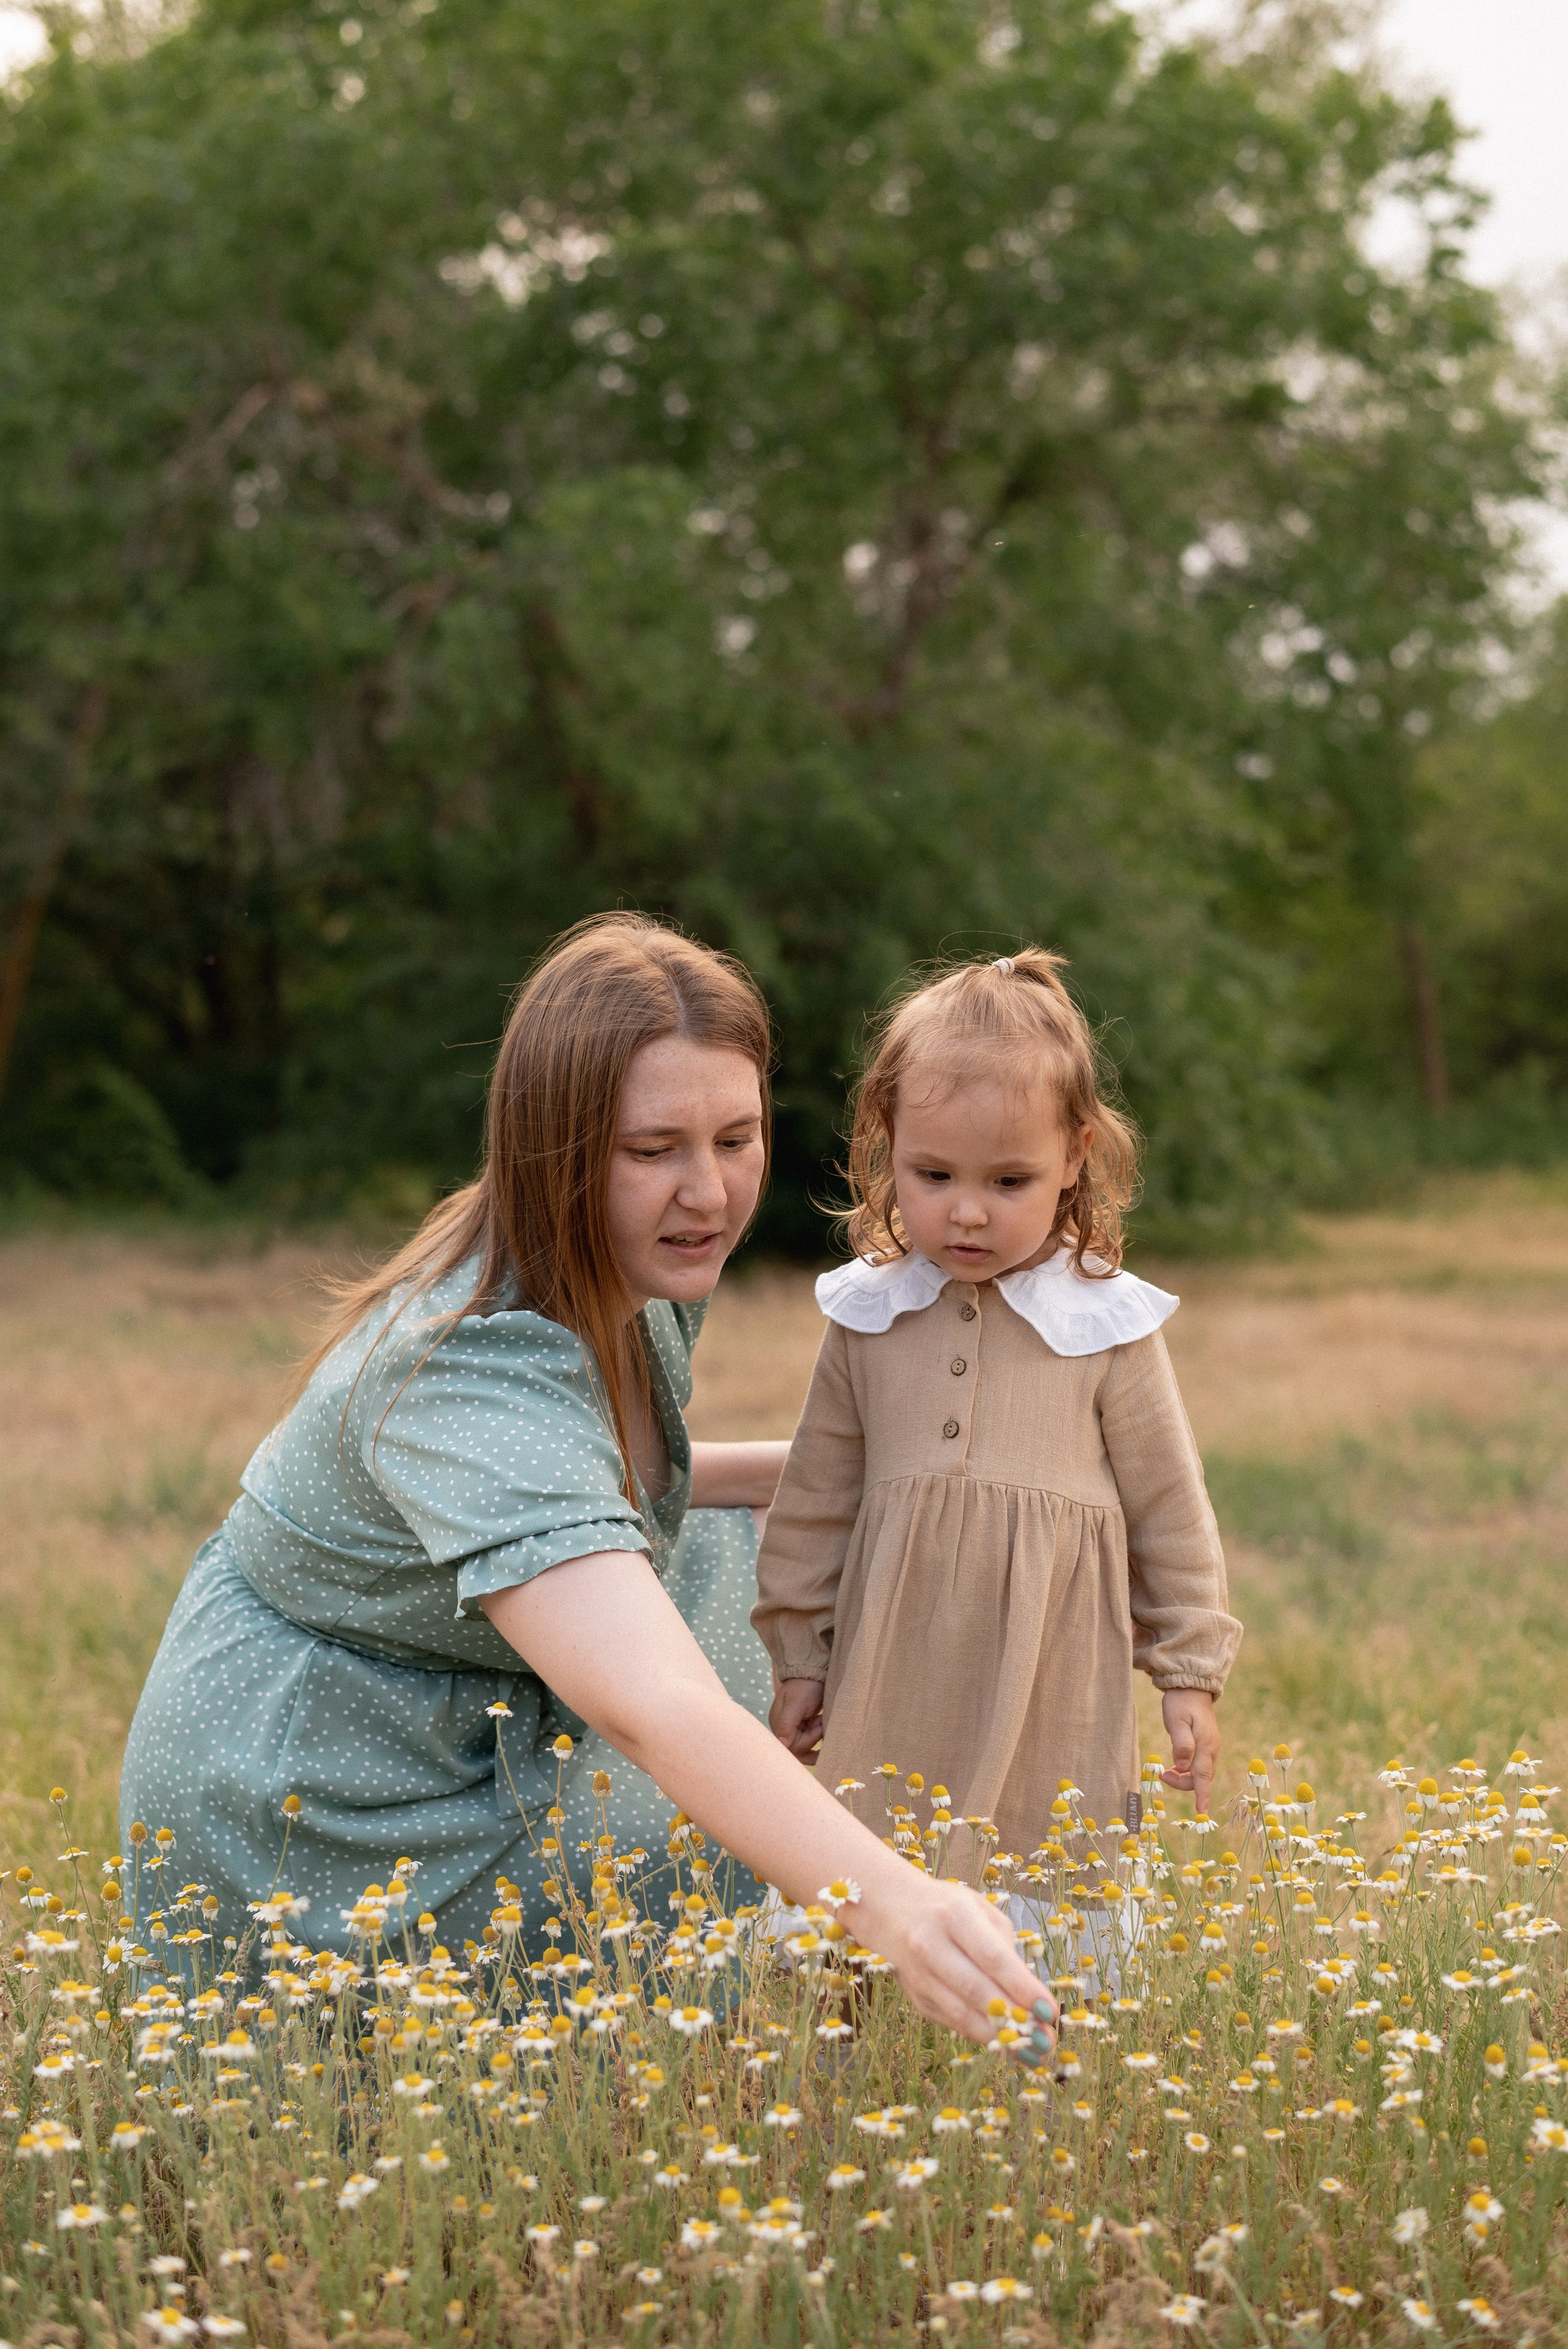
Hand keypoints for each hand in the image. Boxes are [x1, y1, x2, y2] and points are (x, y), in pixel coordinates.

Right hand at [769, 1677, 824, 1759]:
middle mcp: (782, 1729)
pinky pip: (807, 1743)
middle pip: (797, 1750)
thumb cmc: (805, 1685)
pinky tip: (821, 1726)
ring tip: (821, 1722)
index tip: (818, 1724)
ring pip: (803, 1749)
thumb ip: (786, 1723)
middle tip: (820, 1722)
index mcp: (778, 1723)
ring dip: (815, 1739)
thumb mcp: (797, 1702)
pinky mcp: (799, 1728)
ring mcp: (791, 1729)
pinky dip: (816, 1737)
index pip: (791, 1747)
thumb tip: (782, 1744)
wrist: (813, 1672)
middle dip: (813, 1739)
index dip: (808, 1740)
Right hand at [852, 1874, 1057, 2061]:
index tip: (1049, 2010)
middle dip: (1015, 2020)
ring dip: (1000, 2038)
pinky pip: (953, 2022)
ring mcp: (919, 1974)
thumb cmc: (950, 1909)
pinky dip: (981, 2034)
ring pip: (962, 2014)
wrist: (892, 1910)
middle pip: (976, 1990)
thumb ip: (1006, 1950)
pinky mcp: (916, 1997)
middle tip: (1047, 2042)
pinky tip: (1005, 2043)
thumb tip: (1031, 1998)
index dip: (1021, 1987)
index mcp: (955, 1914)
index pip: (992, 1957)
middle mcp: (931, 1944)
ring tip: (1031, 2054)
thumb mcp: (981, 1912)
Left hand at [1161, 1688, 1219, 1812]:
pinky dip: (1187, 1771)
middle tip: (1163, 1775)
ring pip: (1201, 1773)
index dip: (1202, 1796)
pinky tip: (1175, 1766)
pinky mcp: (1206, 1745)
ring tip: (1165, 1771)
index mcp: (1206, 1745)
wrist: (1192, 1687)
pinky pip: (1199, 1766)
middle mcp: (1212, 1749)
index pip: (1203, 1776)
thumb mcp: (1176, 1721)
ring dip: (1184, 1778)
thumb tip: (1183, 1767)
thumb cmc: (1181, 1703)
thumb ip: (1181, 1745)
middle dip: (1183, 1784)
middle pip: (1201, 1778)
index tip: (1201, 1813)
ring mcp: (1211, 1747)